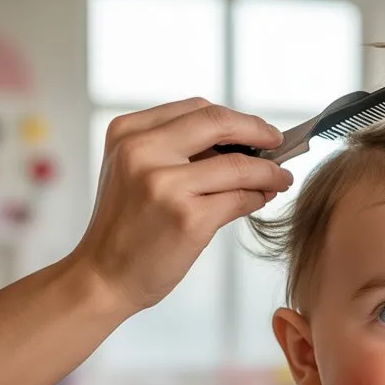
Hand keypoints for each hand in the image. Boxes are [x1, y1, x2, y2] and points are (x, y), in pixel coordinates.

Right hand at [70, 98, 292, 314]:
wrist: (103, 275)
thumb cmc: (125, 228)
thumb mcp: (134, 172)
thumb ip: (176, 151)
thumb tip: (240, 143)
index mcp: (128, 132)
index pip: (196, 109)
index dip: (236, 118)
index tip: (258, 129)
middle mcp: (143, 151)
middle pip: (219, 123)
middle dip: (259, 131)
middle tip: (280, 144)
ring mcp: (165, 184)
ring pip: (237, 165)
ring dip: (269, 172)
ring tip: (281, 179)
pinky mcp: (188, 218)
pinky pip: (239, 198)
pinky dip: (258, 197)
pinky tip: (262, 199)